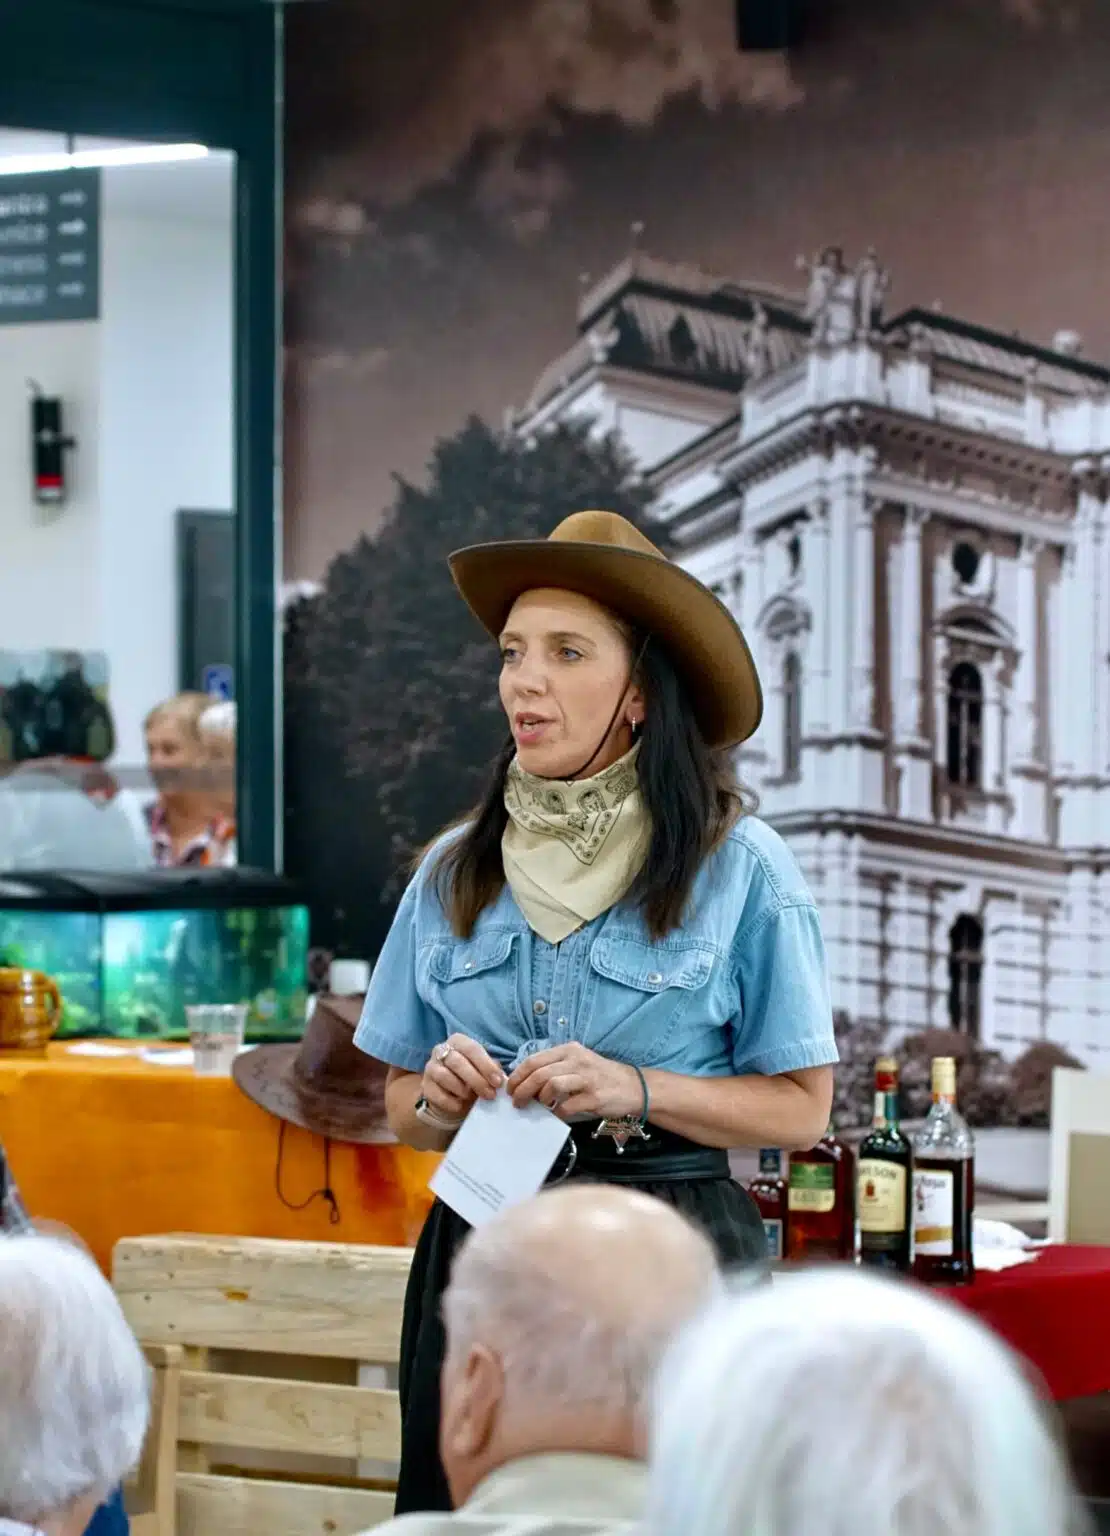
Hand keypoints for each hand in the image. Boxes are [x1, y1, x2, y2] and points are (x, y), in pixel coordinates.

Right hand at [422, 1034, 503, 1119]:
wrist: (452, 1096)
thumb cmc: (471, 1077)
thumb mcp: (482, 1070)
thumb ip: (491, 1069)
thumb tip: (499, 1076)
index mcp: (458, 1041)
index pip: (472, 1049)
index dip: (486, 1066)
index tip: (498, 1082)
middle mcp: (441, 1050)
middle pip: (458, 1062)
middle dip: (476, 1080)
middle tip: (490, 1094)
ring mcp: (430, 1067)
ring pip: (444, 1076)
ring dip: (462, 1089)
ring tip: (472, 1097)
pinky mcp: (425, 1085)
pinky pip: (436, 1093)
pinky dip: (449, 1101)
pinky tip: (459, 1105)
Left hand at [507, 1043, 642, 1121]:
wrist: (633, 1086)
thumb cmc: (600, 1076)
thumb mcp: (577, 1063)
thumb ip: (554, 1068)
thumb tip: (525, 1082)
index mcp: (569, 1050)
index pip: (534, 1060)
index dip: (518, 1076)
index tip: (510, 1089)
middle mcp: (577, 1061)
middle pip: (539, 1073)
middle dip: (522, 1090)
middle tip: (517, 1102)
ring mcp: (586, 1078)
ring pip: (551, 1085)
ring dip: (540, 1099)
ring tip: (539, 1106)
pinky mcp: (594, 1097)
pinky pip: (567, 1106)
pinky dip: (557, 1113)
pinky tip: (557, 1114)